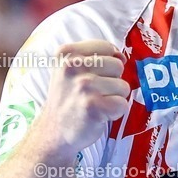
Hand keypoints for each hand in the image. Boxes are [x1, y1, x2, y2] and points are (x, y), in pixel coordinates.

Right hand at [35, 40, 130, 157]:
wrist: (54, 130)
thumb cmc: (68, 97)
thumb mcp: (70, 68)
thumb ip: (95, 56)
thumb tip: (121, 56)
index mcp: (67, 53)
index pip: (107, 47)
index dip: (108, 63)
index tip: (94, 75)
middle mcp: (73, 66)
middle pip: (118, 66)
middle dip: (112, 81)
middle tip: (93, 93)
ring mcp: (83, 86)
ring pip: (123, 86)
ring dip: (114, 97)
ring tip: (96, 103)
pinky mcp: (93, 106)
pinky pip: (123, 104)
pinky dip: (116, 113)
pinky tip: (99, 114)